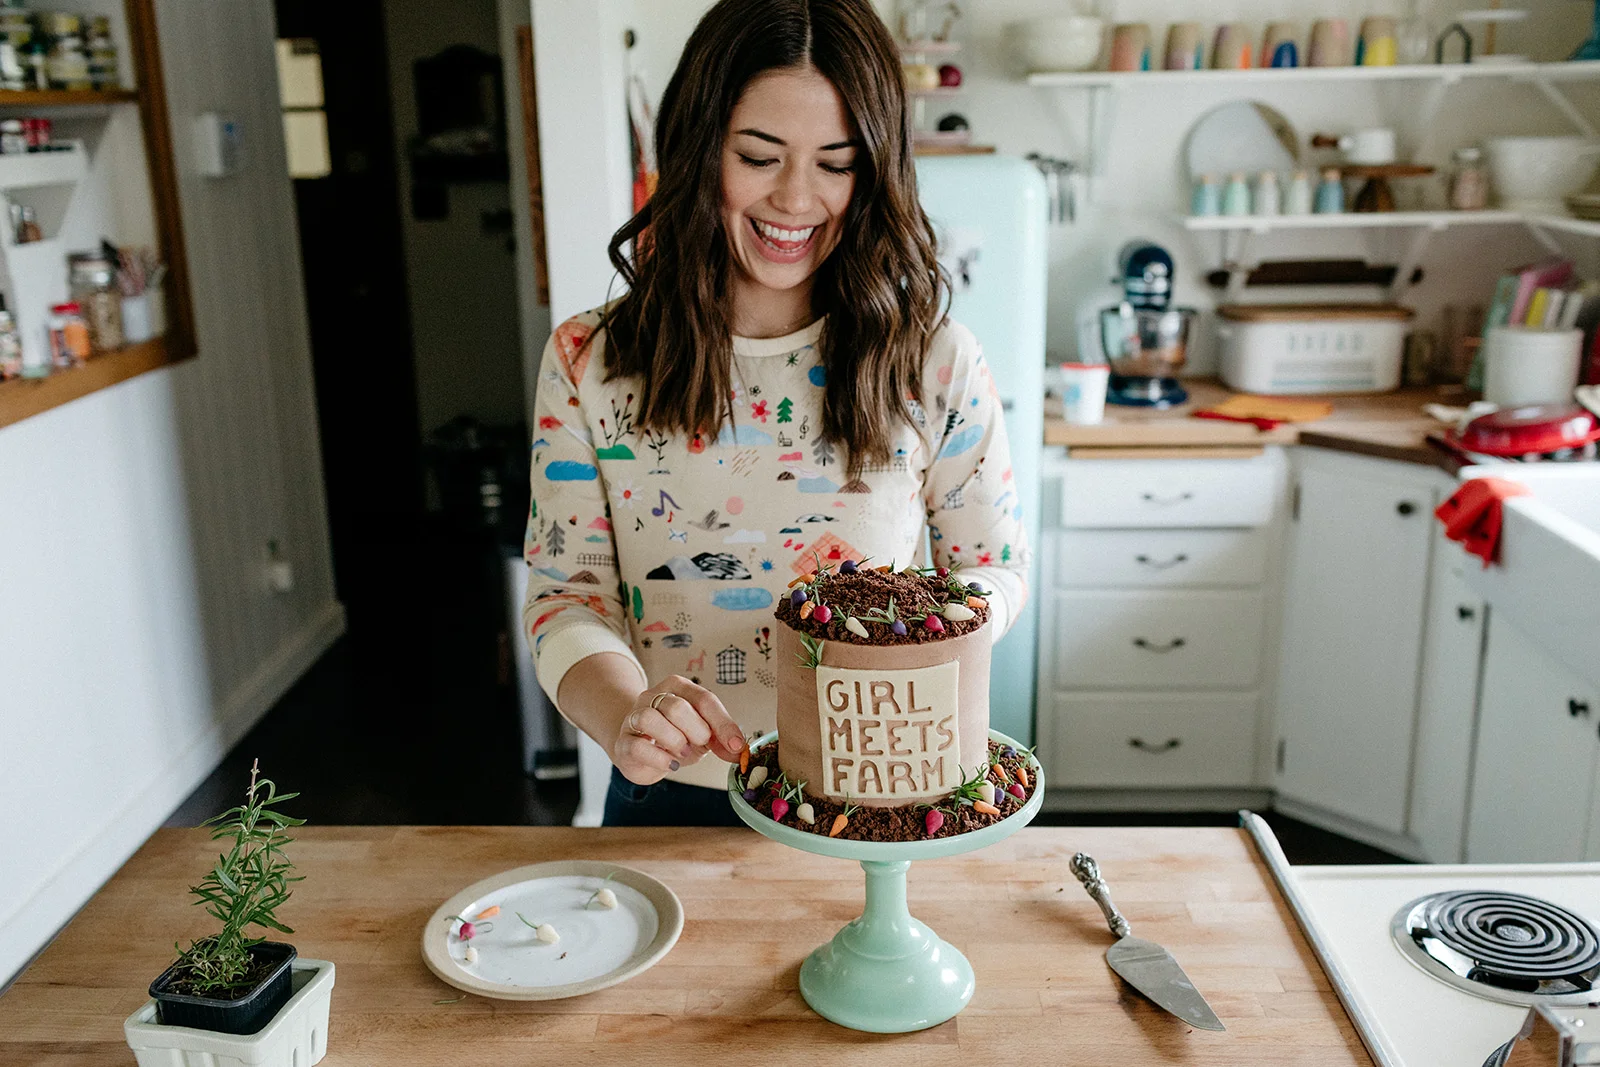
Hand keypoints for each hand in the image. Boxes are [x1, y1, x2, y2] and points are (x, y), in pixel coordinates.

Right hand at [612, 675, 747, 784]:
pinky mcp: (623, 741)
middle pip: (676, 707)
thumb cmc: (675, 737)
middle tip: (699, 745)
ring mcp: (634, 717)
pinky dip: (660, 758)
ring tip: (683, 753)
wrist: (639, 749)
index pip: (703, 699)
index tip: (735, 745)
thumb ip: (721, 739)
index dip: (722, 723)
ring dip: (674, 741)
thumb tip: (738, 751)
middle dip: (696, 732)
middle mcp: (653, 696)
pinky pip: (638, 746)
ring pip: (651, 719)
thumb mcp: (703, 735)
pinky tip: (670, 763)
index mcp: (678, 687)